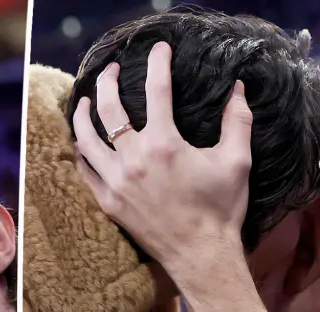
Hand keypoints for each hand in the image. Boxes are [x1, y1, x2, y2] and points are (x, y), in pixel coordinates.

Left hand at [73, 41, 264, 311]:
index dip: (158, 63)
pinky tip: (82, 143)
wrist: (201, 255)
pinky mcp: (108, 202)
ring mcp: (116, 182)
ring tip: (85, 101)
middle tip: (111, 71)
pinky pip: (85, 171)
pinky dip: (81, 152)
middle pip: (109, 108)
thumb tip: (238, 89)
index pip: (157, 90)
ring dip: (83, 114)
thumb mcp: (237, 161)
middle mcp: (134, 160)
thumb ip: (237, 121)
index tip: (159, 49)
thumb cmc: (221, 210)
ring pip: (86, 139)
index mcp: (165, 144)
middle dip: (106, 82)